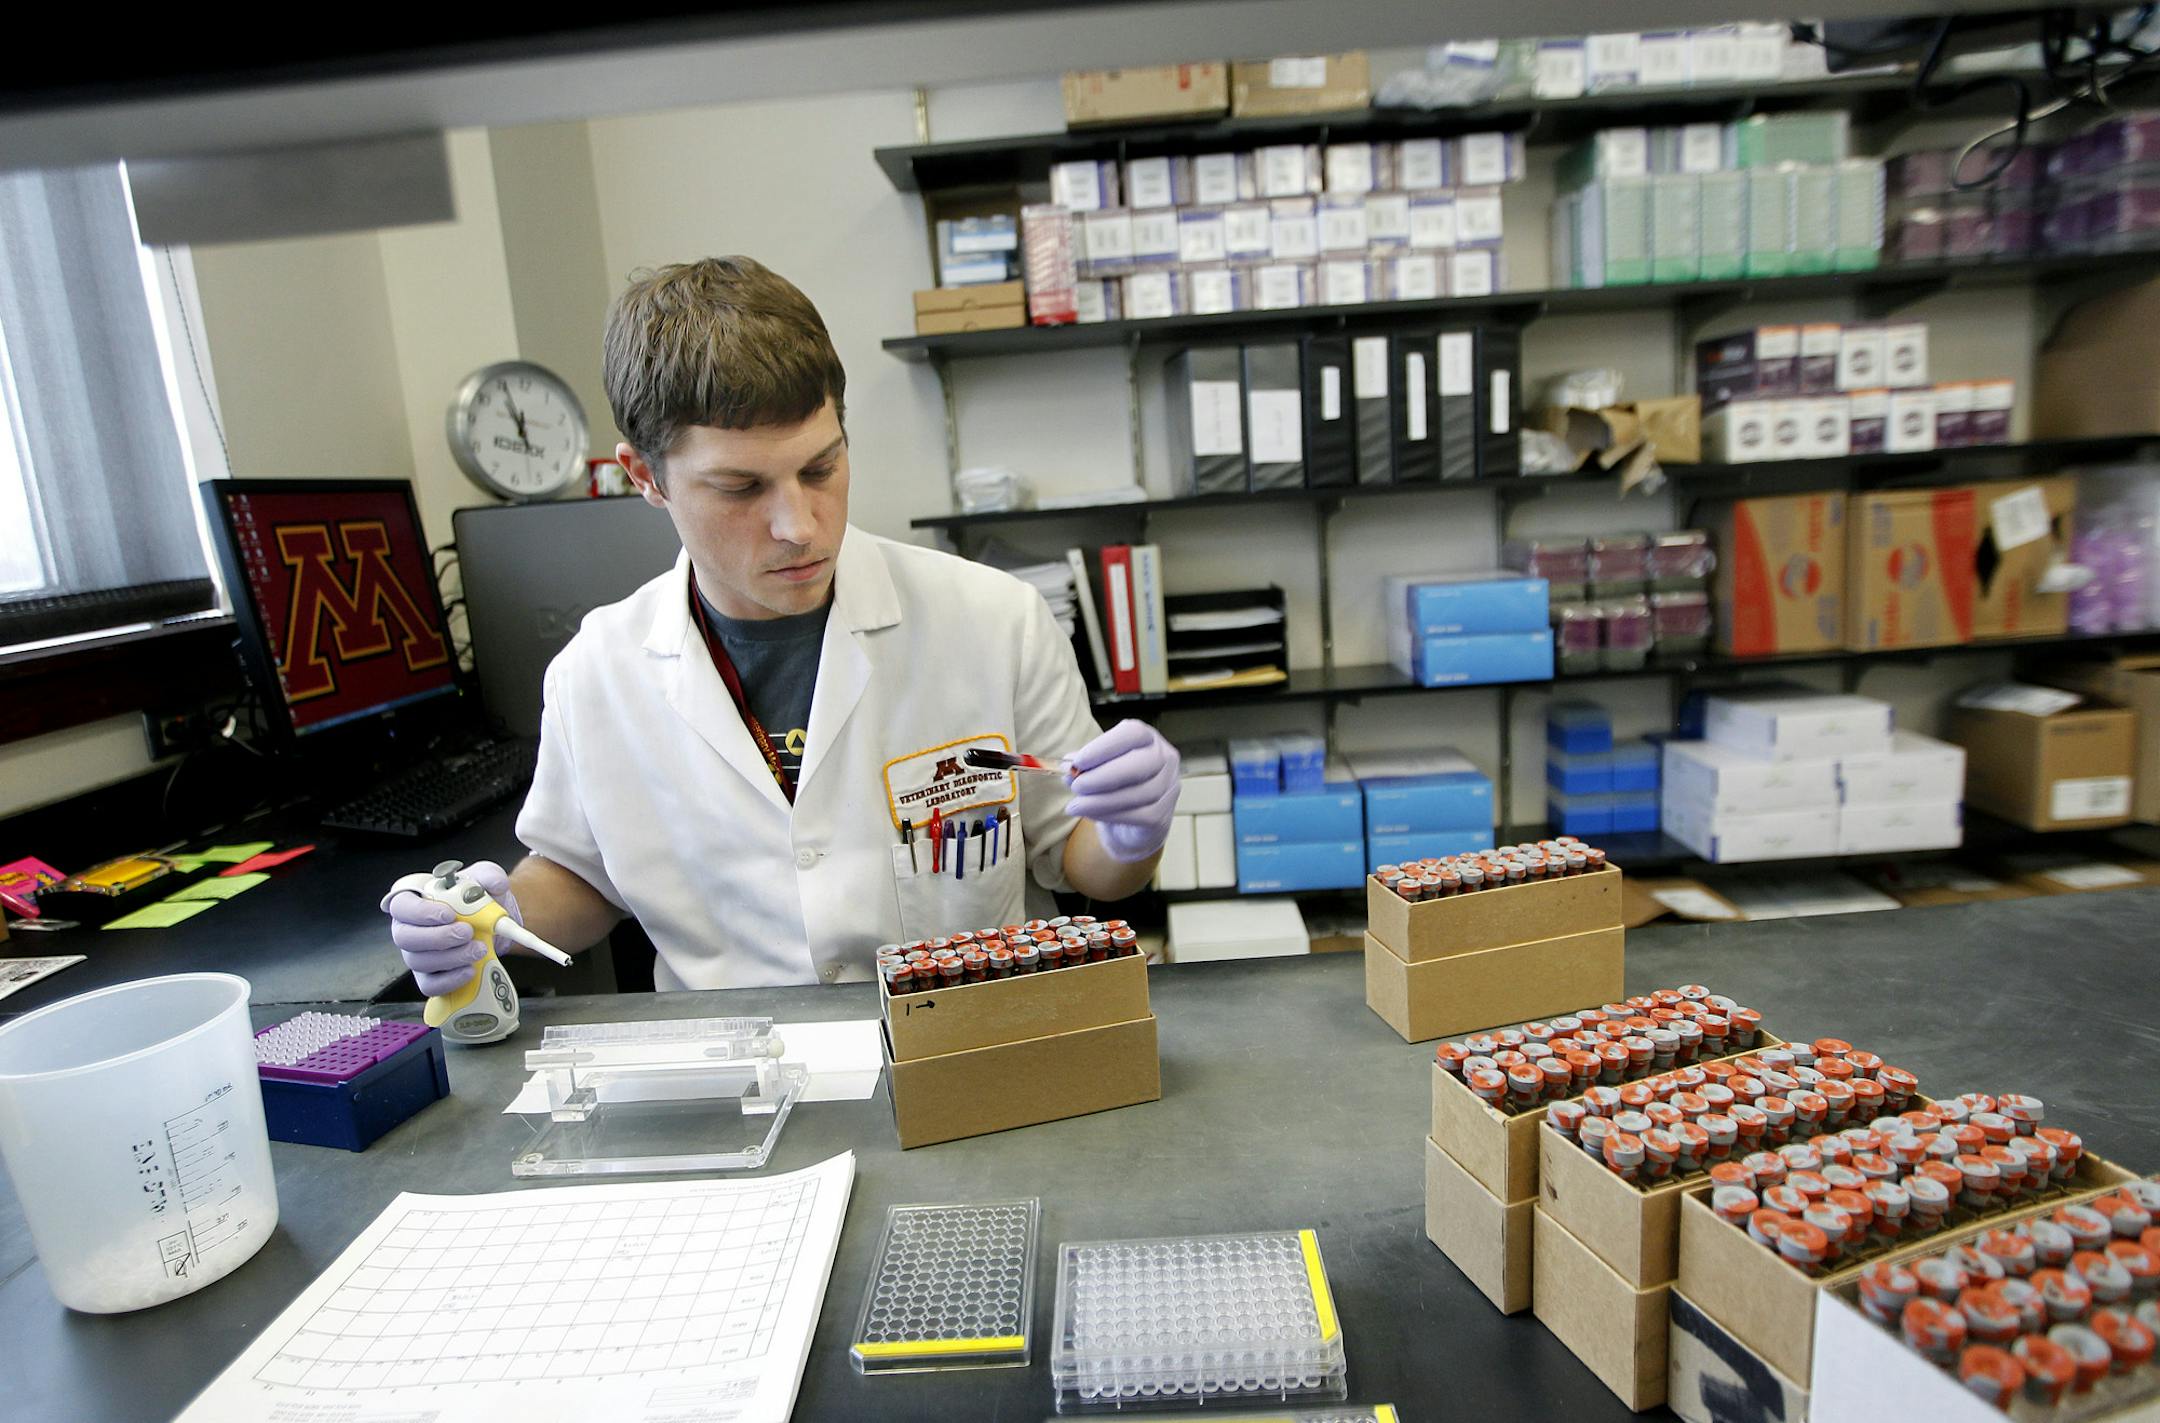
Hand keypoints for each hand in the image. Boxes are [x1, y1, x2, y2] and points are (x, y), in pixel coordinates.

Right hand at [380, 861, 521, 996]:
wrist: (491, 924)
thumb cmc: (477, 899)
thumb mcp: (485, 879)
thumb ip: (489, 876)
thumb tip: (495, 883)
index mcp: (414, 900)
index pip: (400, 905)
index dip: (420, 912)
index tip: (449, 914)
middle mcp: (408, 928)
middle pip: (404, 937)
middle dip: (438, 937)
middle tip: (467, 933)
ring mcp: (416, 954)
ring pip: (419, 961)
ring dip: (451, 957)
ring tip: (478, 949)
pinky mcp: (428, 976)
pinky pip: (430, 985)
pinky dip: (451, 980)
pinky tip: (470, 969)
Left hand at [1064, 721, 1179, 862]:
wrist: (1128, 824)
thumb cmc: (1114, 787)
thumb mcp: (1097, 769)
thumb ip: (1086, 764)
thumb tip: (1068, 764)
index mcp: (1147, 739)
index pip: (1133, 733)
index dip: (1104, 746)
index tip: (1078, 762)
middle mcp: (1164, 758)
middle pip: (1139, 764)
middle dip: (1102, 776)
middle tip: (1076, 786)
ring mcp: (1168, 787)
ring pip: (1138, 794)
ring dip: (1101, 800)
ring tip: (1076, 805)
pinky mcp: (1163, 815)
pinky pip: (1138, 815)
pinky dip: (1110, 815)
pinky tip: (1090, 814)